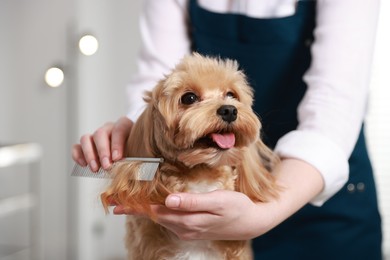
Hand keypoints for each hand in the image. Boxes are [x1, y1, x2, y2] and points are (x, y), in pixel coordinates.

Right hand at [72, 116, 132, 170]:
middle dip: (103, 151)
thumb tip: (130, 166)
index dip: (117, 144)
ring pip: (86, 138)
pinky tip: (84, 165)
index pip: (119, 129)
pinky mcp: (87, 144)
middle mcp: (108, 128)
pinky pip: (77, 147)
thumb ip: (136, 155)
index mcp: (124, 125)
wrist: (134, 149)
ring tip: (95, 168)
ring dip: (89, 154)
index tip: (117, 158)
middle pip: (100, 134)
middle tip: (106, 166)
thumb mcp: (140, 150)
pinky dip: (78, 155)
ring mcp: (96, 136)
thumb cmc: (138, 149)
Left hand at [112, 159, 323, 240]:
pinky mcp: (192, 226)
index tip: (116, 202)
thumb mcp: (218, 202)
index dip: (134, 206)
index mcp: (187, 219)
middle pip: (153, 215)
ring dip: (143, 210)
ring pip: (160, 218)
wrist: (251, 222)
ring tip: (127, 203)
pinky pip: (169, 219)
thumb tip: (169, 201)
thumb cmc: (237, 208)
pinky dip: (157, 212)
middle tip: (113, 202)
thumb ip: (193, 202)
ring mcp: (187, 228)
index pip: (154, 211)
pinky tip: (153, 205)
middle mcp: (184, 226)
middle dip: (132, 209)